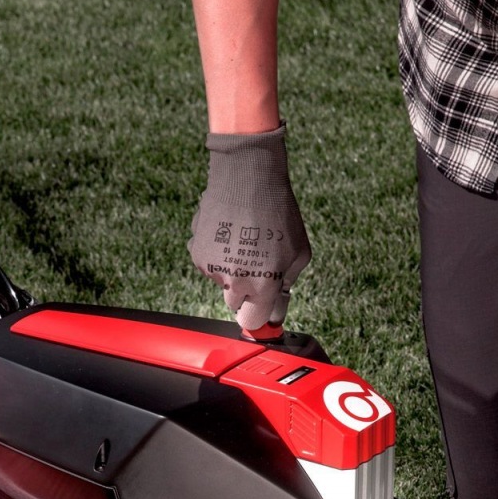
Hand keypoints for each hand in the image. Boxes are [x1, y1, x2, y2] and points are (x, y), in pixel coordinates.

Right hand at [189, 124, 311, 330]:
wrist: (247, 176)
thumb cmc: (279, 212)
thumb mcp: (299, 252)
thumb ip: (288, 283)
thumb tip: (277, 309)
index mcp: (263, 285)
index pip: (253, 322)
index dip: (259, 318)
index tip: (263, 314)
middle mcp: (235, 282)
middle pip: (235, 305)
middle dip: (246, 293)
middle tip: (257, 267)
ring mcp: (213, 268)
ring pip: (221, 283)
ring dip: (232, 270)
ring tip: (244, 240)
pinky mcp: (197, 253)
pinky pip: (209, 264)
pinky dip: (218, 254)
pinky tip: (228, 232)